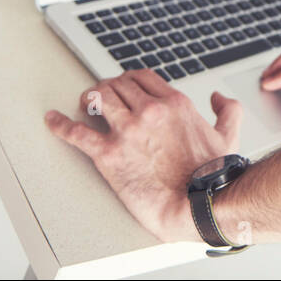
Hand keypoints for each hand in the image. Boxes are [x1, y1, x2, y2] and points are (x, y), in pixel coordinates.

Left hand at [44, 70, 242, 242]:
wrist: (197, 204)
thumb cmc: (211, 175)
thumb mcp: (227, 136)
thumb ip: (228, 111)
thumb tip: (218, 98)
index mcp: (174, 103)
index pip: (141, 77)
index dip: (128, 78)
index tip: (123, 85)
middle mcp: (149, 111)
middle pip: (117, 84)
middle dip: (108, 87)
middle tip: (102, 96)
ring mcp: (127, 131)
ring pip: (98, 99)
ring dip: (89, 98)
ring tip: (85, 104)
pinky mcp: (109, 154)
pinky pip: (77, 133)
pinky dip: (60, 125)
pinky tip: (52, 120)